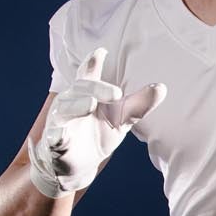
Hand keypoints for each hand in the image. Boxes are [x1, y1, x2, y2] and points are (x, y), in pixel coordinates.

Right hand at [26, 46, 166, 197]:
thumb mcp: (121, 119)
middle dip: (97, 89)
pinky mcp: (55, 142)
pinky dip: (56, 136)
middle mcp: (71, 102)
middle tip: (116, 93)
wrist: (83, 165)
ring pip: (65, 109)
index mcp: (88, 94)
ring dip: (76, 105)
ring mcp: (61, 121)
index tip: (102, 51)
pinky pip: (54, 137)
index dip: (93, 63)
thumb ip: (138, 104)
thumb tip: (161, 87)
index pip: (89, 74)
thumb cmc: (99, 133)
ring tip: (90, 104)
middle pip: (81, 89)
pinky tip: (59, 136)